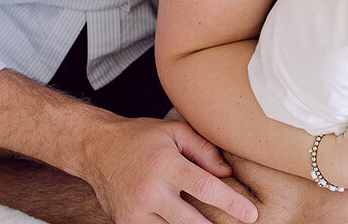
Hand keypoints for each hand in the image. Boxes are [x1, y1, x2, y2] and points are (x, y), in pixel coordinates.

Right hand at [80, 117, 257, 223]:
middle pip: (191, 223)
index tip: (251, 214)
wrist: (96, 149)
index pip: (206, 188)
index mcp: (165, 165)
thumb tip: (228, 172)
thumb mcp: (174, 131)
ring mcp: (135, 212)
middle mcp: (149, 192)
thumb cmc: (141, 138)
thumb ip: (203, 148)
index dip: (232, 204)